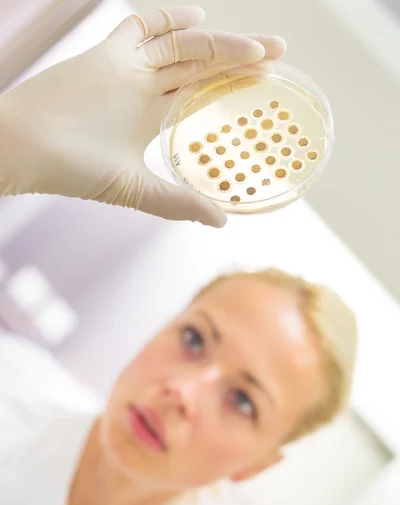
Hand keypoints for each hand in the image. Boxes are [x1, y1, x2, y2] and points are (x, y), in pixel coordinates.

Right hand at [0, 6, 285, 226]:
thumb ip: (179, 203)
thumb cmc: (73, 173)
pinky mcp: (106, 52)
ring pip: (182, 47)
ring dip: (221, 44)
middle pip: (200, 67)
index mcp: (151, 119)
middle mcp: (143, 90)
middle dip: (240, 60)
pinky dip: (169, 18)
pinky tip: (200, 19)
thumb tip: (223, 222)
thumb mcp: (137, 190)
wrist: (26, 150)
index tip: (266, 87)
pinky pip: (141, 25)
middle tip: (278, 57)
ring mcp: (127, 70)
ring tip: (258, 48)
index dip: (232, 89)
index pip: (201, 96)